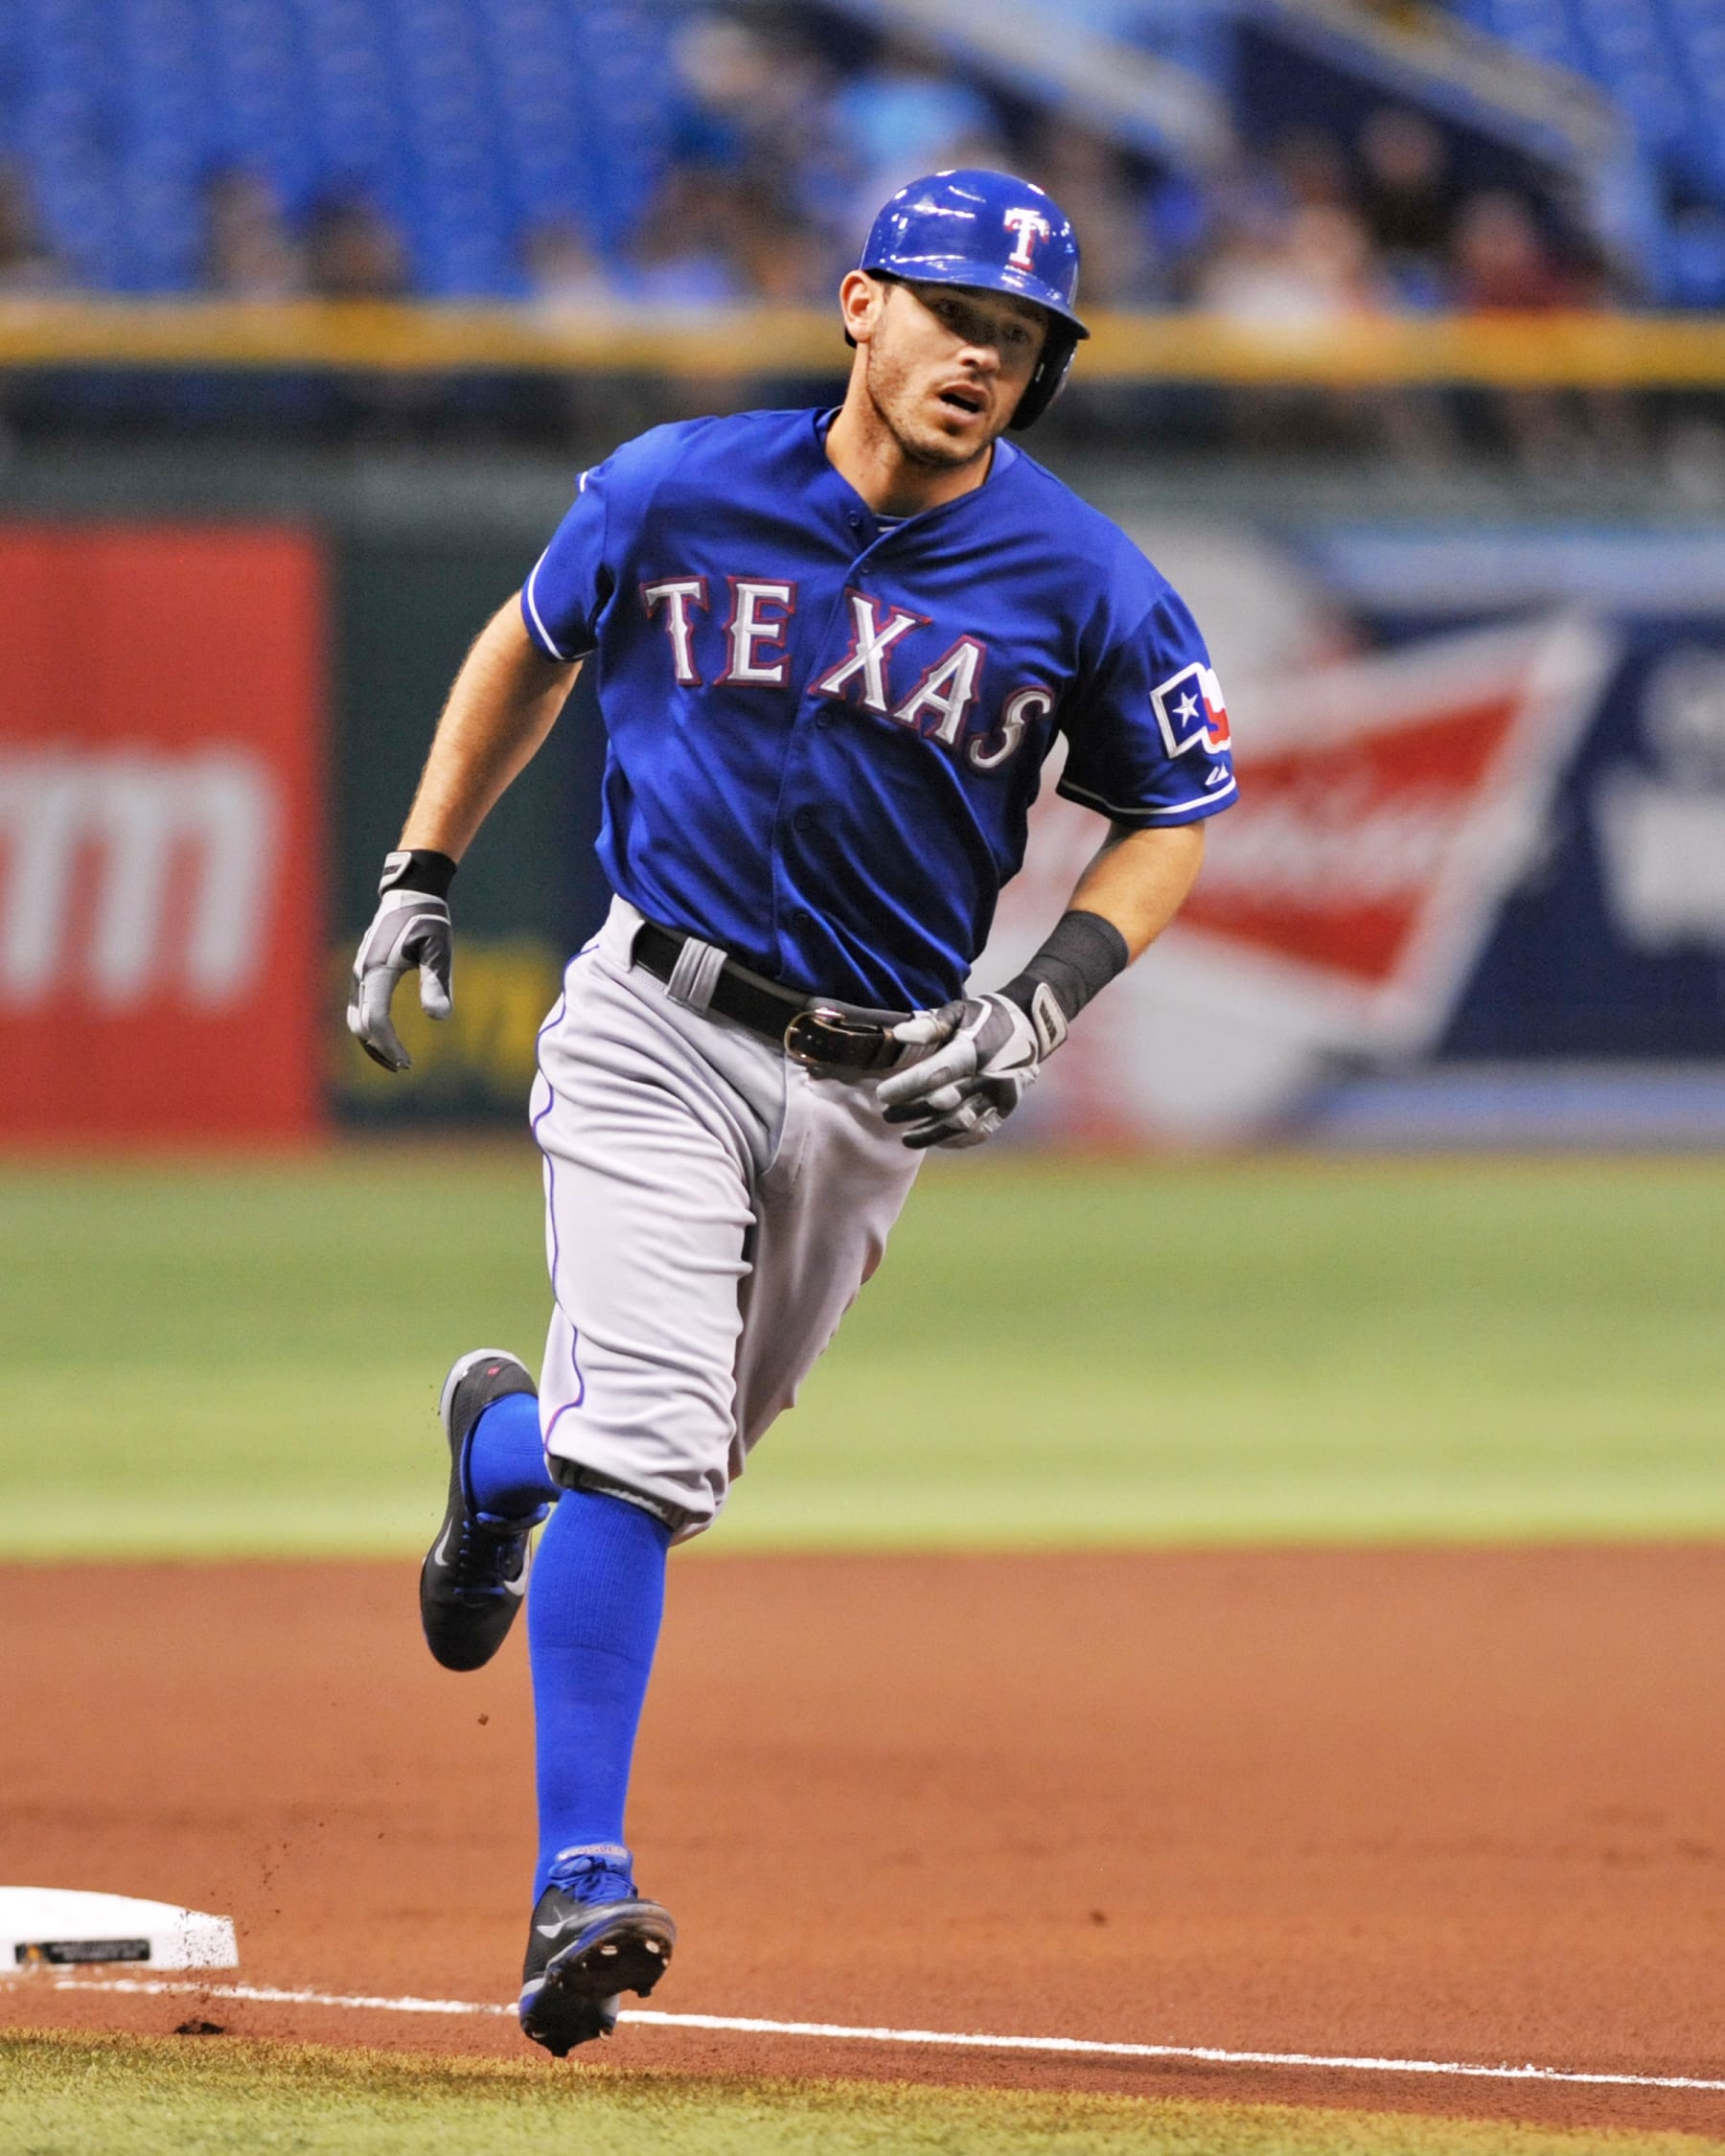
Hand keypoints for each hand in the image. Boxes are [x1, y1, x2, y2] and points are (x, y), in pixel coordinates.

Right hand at [346, 870, 452, 1072]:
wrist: (411, 894)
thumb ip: (437, 981)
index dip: (389, 1044)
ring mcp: (359, 973)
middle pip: (360, 1024)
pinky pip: (360, 1007)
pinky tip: (388, 1035)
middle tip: (404, 1066)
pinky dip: (370, 1026)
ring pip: (356, 1017)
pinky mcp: (363, 972)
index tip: (408, 1061)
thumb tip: (440, 1018)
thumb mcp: (438, 949)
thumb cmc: (428, 920)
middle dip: (380, 1049)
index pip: (375, 1019)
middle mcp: (361, 973)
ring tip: (396, 1058)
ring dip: (372, 1041)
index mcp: (376, 970)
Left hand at [875, 992, 1042, 1149]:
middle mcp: (989, 1076)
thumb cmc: (985, 1018)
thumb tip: (899, 1035)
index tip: (882, 1094)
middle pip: (944, 1102)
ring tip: (905, 1139)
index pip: (935, 1074)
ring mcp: (1000, 1095)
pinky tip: (937, 1141)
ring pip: (961, 1123)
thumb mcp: (959, 1012)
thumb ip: (930, 1025)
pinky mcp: (1007, 1108)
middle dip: (911, 1111)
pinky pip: (981, 1131)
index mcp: (974, 1050)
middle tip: (887, 1116)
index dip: (906, 1087)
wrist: (1030, 1027)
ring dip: (931, 1134)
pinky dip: (957, 1140)